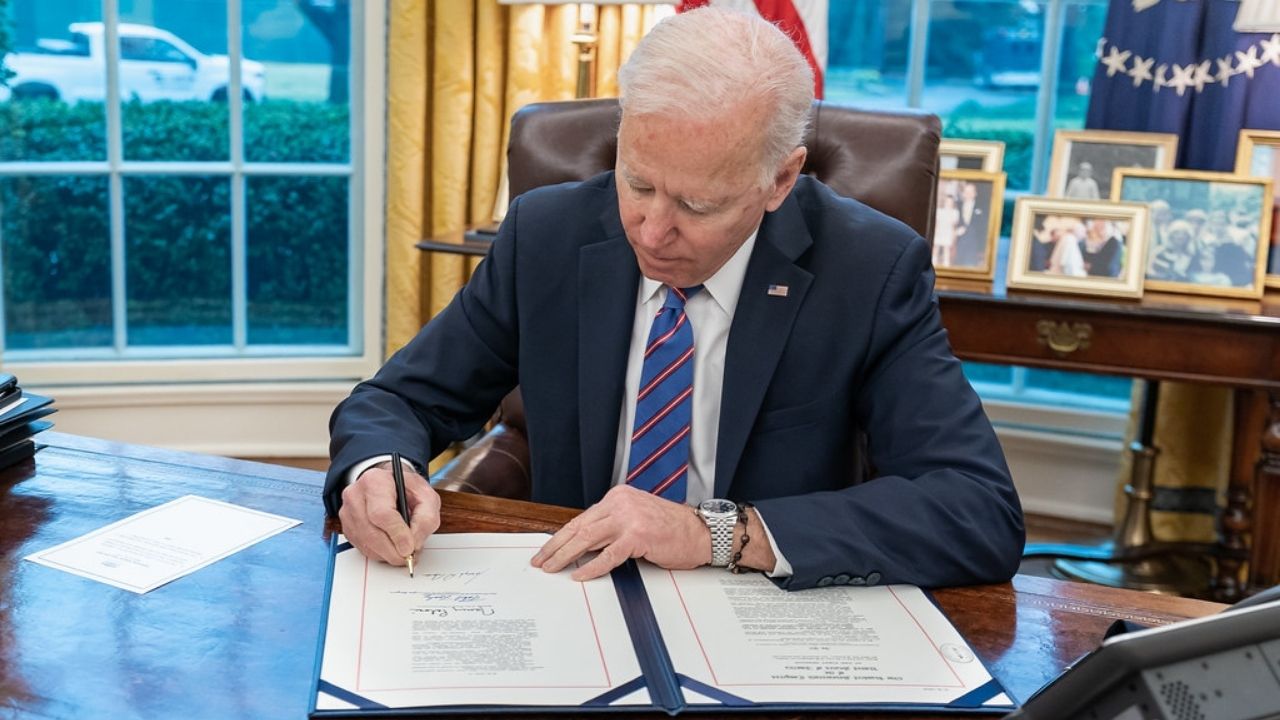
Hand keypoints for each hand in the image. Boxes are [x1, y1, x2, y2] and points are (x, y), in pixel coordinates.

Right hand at [338, 462, 439, 565]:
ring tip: (403, 551)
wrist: (387, 486)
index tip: (410, 548)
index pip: (382, 513)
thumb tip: (414, 543)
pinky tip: (391, 547)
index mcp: (375, 481)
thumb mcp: (426, 496)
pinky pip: (362, 548)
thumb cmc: (406, 489)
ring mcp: (348, 512)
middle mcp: (356, 495)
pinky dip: (379, 553)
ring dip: (387, 554)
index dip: (397, 534)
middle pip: (371, 532)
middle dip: (393, 550)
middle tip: (409, 556)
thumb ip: (426, 518)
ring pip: (366, 543)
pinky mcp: (347, 528)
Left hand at [531, 485, 709, 580]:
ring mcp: (629, 518)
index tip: (546, 549)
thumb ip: (612, 526)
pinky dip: (591, 567)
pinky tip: (580, 575)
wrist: (701, 532)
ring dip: (566, 556)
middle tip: (540, 561)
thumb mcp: (636, 518)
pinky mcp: (638, 536)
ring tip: (552, 568)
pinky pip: (608, 555)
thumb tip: (583, 545)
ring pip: (587, 538)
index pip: (581, 518)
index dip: (561, 536)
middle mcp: (621, 503)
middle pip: (579, 527)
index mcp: (618, 497)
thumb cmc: (672, 530)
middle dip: (556, 546)